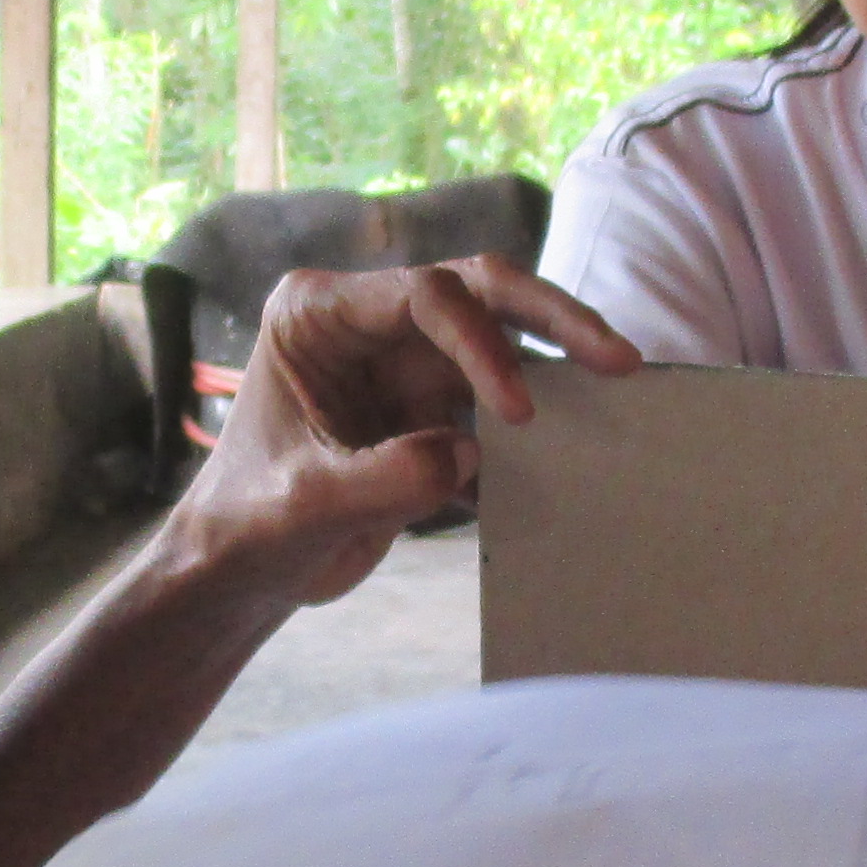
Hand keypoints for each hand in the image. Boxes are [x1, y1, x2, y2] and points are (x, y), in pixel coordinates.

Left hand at [172, 258, 638, 606]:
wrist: (242, 573)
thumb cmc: (249, 525)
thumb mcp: (307, 503)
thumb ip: (385, 476)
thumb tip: (468, 454)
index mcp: (318, 313)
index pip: (424, 298)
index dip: (481, 344)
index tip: (513, 412)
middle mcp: (368, 322)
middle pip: (477, 294)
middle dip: (550, 317)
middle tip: (616, 355)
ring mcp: (403, 363)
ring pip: (500, 340)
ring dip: (558, 362)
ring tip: (624, 380)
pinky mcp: (429, 409)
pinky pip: (499, 400)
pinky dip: (542, 419)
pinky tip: (589, 439)